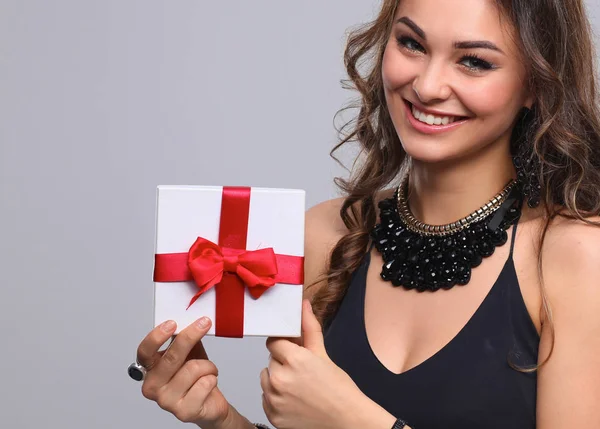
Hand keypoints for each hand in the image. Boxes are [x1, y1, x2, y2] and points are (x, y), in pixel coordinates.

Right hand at [136, 317, 230, 427]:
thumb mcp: (188, 353)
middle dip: (190, 337)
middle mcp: (153, 386)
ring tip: (209, 370)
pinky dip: (212, 378)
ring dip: (208, 365)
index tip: (172, 323)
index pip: (144, 352)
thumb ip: (183, 339)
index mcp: (149, 370)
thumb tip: (188, 320)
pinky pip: (204, 383)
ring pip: (193, 369)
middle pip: (171, 357)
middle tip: (204, 323)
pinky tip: (209, 383)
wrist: (209, 402)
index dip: (156, 337)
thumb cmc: (196, 377)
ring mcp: (167, 401)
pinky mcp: (184, 412)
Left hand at [260, 300, 370, 428]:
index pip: (273, 342)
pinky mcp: (273, 416)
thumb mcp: (323, 355)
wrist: (346, 420)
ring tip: (298, 387)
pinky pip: (266, 398)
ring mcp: (275, 400)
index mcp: (294, 360)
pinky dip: (276, 398)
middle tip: (302, 372)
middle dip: (283, 363)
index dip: (284, 345)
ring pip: (266, 379)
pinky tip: (294, 400)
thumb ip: (309, 328)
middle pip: (271, 361)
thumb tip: (303, 306)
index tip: (292, 350)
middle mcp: (280, 380)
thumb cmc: (339, 390)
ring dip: (277, 380)